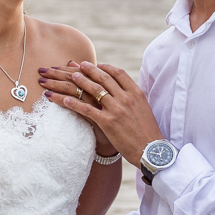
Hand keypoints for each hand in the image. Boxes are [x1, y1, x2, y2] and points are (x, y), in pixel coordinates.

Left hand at [40, 62, 162, 166]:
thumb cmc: (147, 131)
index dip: (107, 67)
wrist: (150, 150)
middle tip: (80, 65)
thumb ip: (133, 98)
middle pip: (104, 78)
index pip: (119, 74)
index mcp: (136, 93)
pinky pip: (86, 109)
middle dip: (90, 70)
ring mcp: (116, 109)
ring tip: (71, 76)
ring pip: (94, 90)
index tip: (98, 64)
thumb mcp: (143, 109)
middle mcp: (126, 98)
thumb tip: (124, 90)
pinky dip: (74, 103)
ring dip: (80, 81)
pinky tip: (64, 100)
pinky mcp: (107, 122)